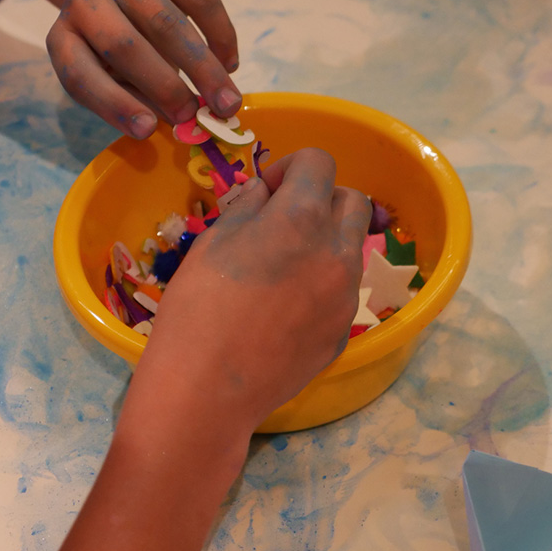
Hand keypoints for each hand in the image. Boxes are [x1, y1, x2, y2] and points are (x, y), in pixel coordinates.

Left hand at [45, 0, 239, 139]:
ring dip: (203, 67)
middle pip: (124, 47)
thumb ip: (140, 97)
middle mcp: (84, 0)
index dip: (112, 104)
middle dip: (166, 87)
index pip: (79, 75)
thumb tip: (186, 123)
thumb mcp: (113, 74)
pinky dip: (219, 34)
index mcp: (65, 37)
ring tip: (227, 101)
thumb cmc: (116, 43)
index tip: (147, 130)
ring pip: (166, 22)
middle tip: (199, 116)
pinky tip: (230, 63)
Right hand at [139, 148, 371, 428]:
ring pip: (351, 248)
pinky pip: (342, 291)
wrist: (209, 388)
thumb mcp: (213, 242)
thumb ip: (248, 207)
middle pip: (352, 201)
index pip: (319, 162)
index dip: (290, 167)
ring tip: (284, 268)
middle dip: (322, 199)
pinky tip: (284, 310)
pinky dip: (322, 285)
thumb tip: (265, 193)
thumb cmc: (199, 308)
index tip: (267, 191)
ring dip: (326, 242)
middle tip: (284, 221)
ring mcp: (347, 294)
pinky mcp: (345, 330)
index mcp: (302, 218)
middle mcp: (337, 251)